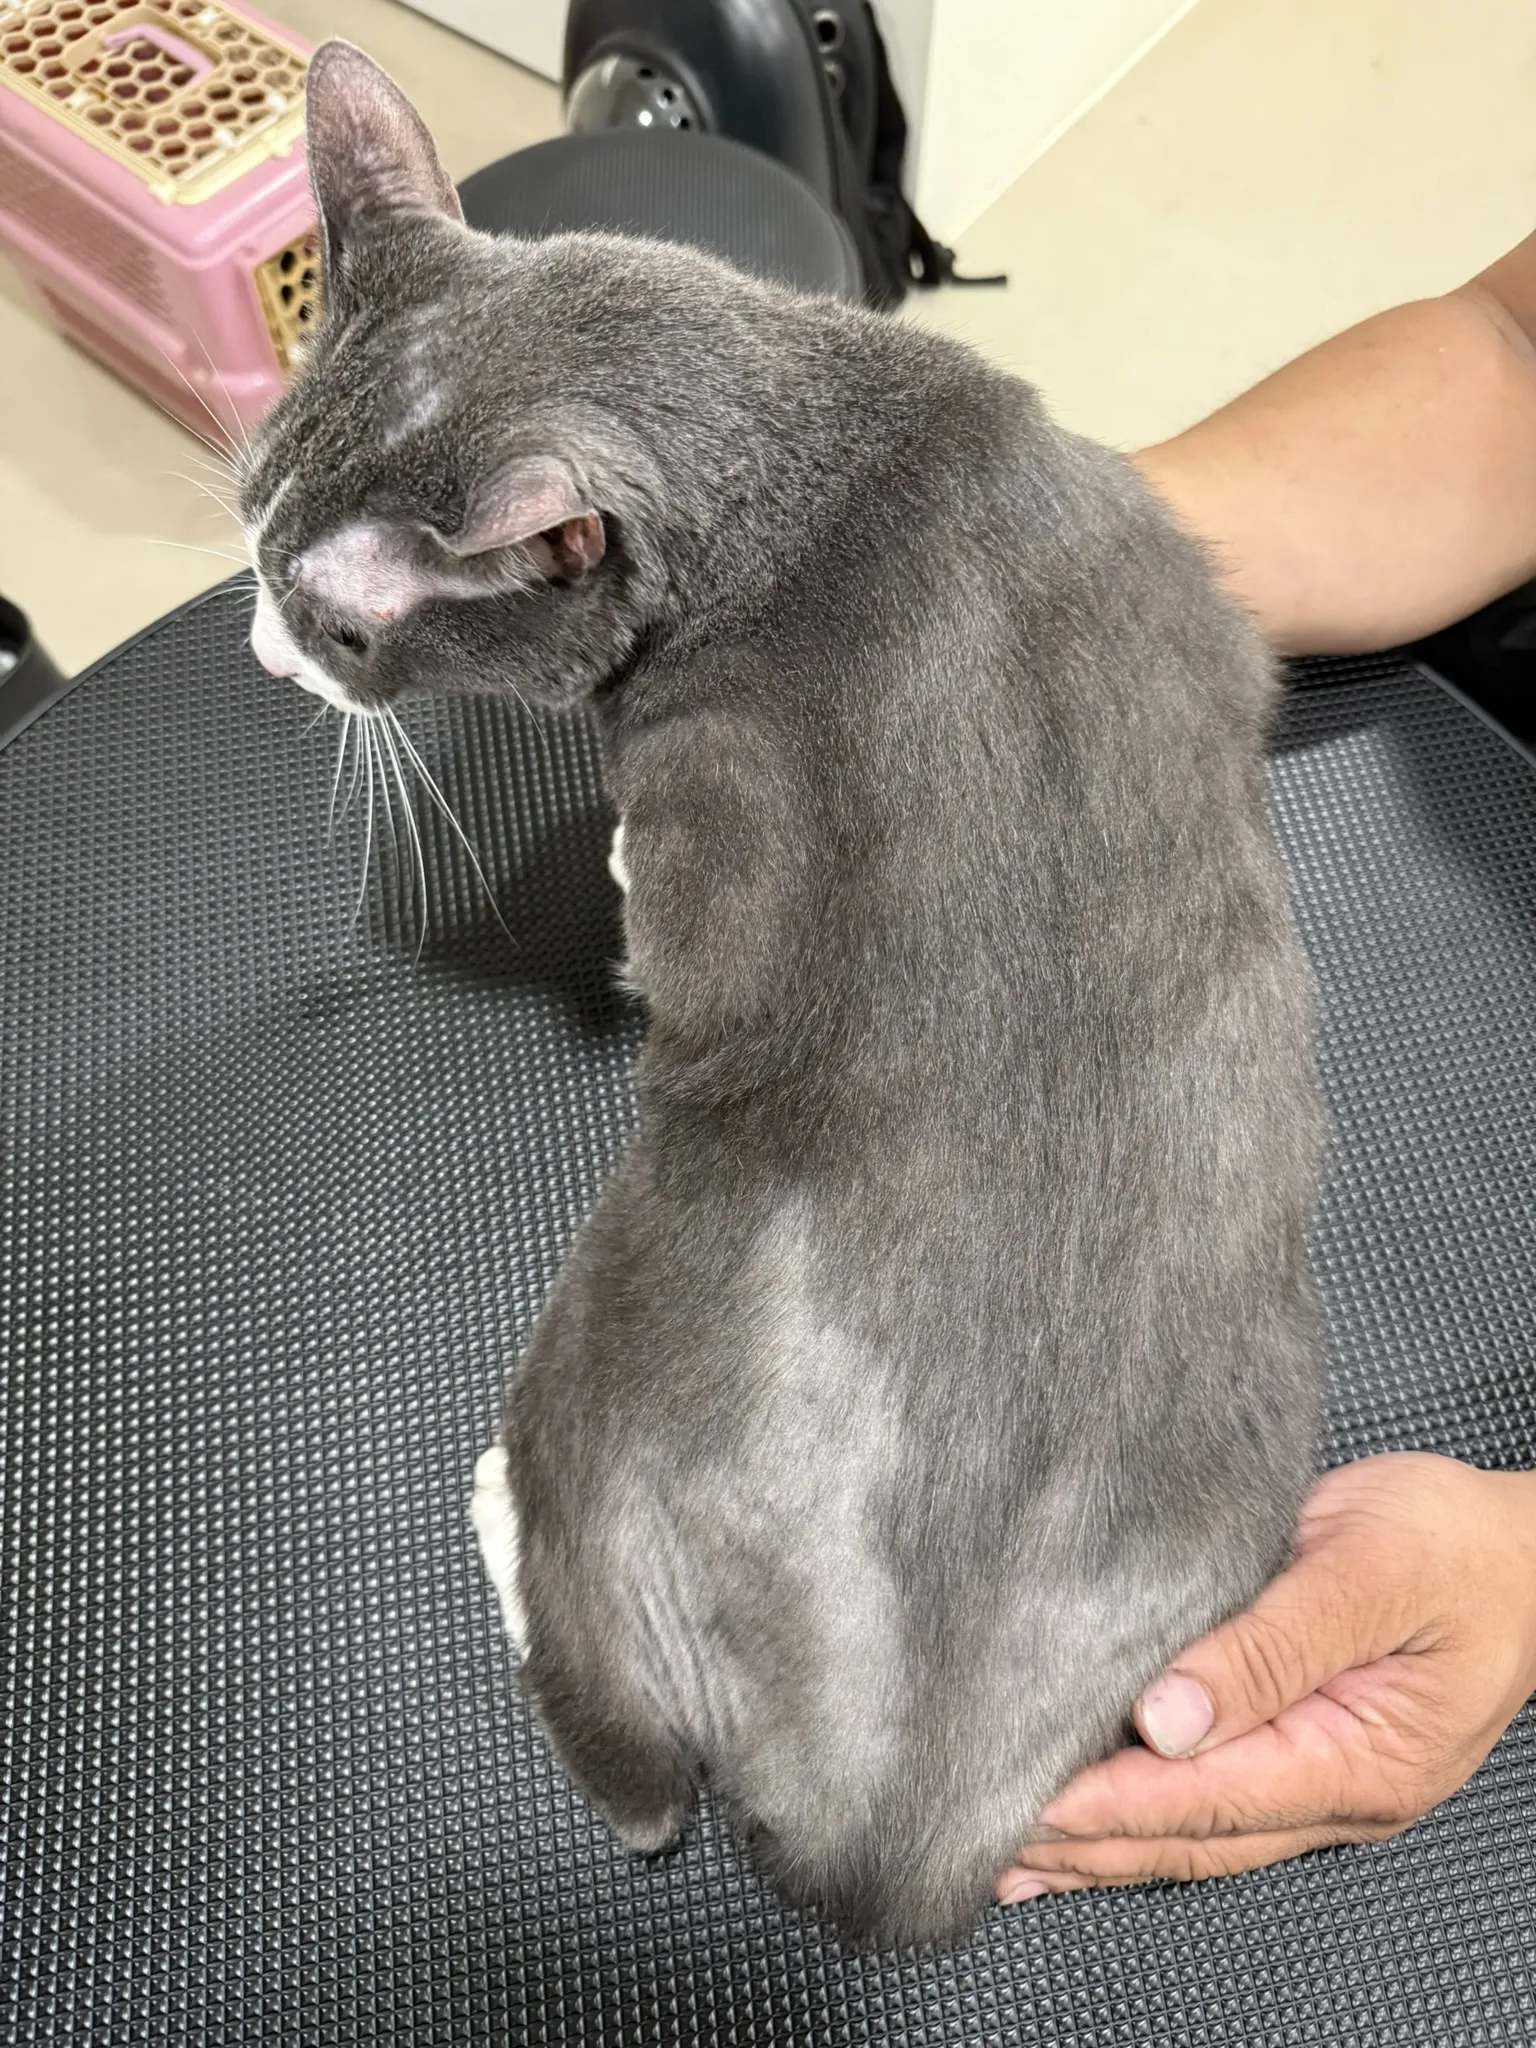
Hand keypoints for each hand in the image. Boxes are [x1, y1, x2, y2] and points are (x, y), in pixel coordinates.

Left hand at [997, 1452, 1535, 1902]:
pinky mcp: (1307, 1749)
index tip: (1025, 1799)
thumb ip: (1272, 1643)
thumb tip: (1168, 1716)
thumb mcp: (1369, 1571)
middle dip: (1087, 1844)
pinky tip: (1090, 1821)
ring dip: (1106, 1846)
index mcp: (1361, 1758)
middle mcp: (1340, 1791)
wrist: (1526, 1550)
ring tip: (1010, 1852)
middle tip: (981, 1835)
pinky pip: (1214, 1803)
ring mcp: (1326, 1782)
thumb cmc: (1460, 1548)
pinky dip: (1143, 1816)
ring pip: (1198, 1834)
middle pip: (1193, 1837)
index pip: (1209, 1799)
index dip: (1111, 1803)